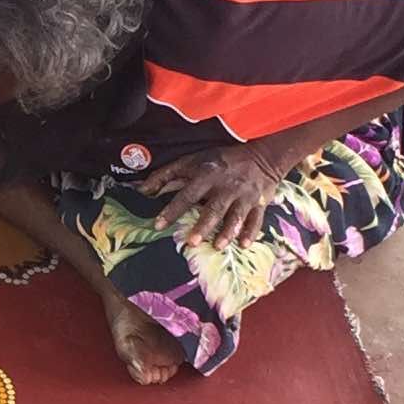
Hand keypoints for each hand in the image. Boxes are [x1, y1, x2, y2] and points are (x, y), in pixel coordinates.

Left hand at [147, 144, 290, 247]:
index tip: (158, 225)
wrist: (262, 156)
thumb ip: (166, 175)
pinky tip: (243, 245)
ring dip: (227, 232)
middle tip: (192, 242)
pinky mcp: (259, 203)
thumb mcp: (193, 161)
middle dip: (203, 225)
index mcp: (207, 175)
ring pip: (236, 216)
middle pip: (214, 208)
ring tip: (217, 246)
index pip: (187, 194)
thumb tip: (142, 190)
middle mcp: (226, 186)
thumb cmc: (220, 161)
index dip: (172, 210)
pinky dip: (250, 232)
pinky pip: (256, 220)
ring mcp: (245, 196)